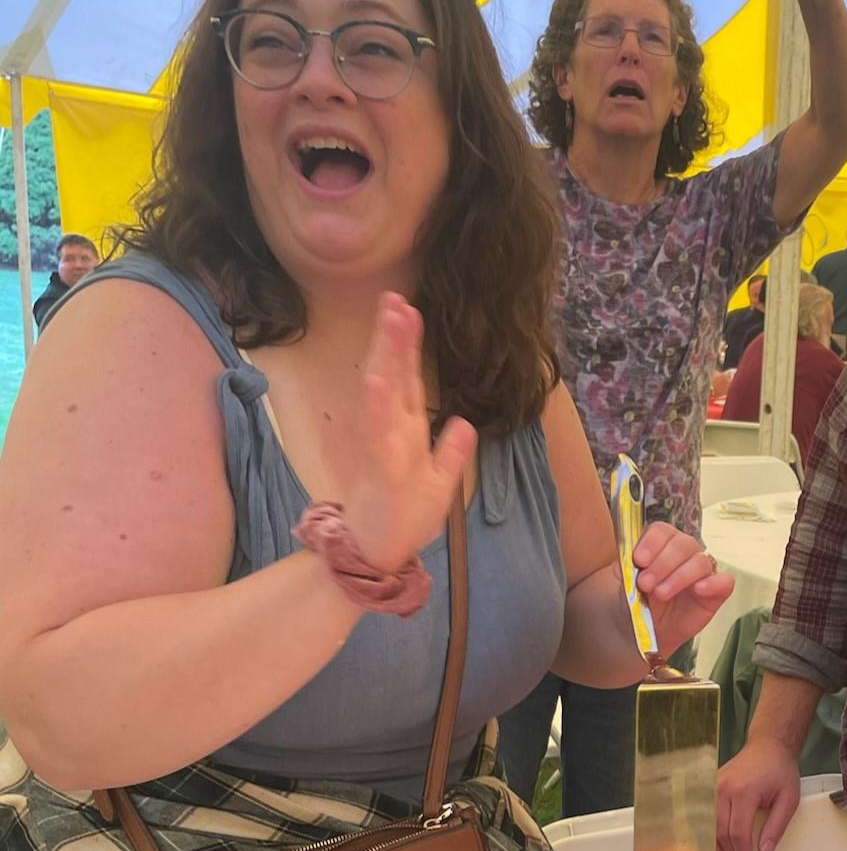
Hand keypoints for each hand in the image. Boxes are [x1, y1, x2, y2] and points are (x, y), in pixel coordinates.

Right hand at [348, 295, 476, 570]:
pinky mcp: (381, 469)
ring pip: (385, 392)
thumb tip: (465, 421)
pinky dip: (377, 406)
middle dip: (394, 336)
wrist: (379, 555)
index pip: (408, 380)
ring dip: (387, 356)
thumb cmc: (403, 518)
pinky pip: (379, 433)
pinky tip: (377, 380)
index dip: (409, 345)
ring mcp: (384, 447)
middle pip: (394, 374)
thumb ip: (451, 452)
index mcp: (407, 432)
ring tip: (390, 320)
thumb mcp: (438, 483)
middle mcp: (393, 432)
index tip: (409, 308)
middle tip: (394, 296)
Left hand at [630, 522, 733, 656]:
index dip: (652, 543)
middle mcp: (683, 553)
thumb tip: (626, 564)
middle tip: (645, 584)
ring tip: (661, 594)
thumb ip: (625, 571)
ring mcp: (702, 572)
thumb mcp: (622, 585)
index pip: (662, 531)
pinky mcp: (716, 591)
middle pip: (682, 543)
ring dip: (680, 576)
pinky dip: (714, 583)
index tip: (639, 560)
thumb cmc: (636, 603)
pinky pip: (725, 581)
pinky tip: (699, 589)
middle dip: (662, 563)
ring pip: (700, 561)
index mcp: (661, 545)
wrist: (644, 630)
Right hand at [716, 736, 801, 850]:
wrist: (768, 745)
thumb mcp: (789, 799)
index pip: (738, 833)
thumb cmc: (780, 770)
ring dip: (718, 846)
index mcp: (745, 792)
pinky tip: (720, 843)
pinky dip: (712, 832)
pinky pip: (707, 815)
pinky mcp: (711, 786)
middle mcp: (724, 789)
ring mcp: (714, 786)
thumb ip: (777, 826)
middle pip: (720, 832)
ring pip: (709, 826)